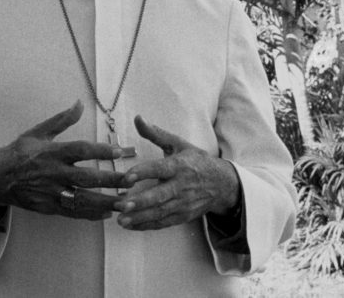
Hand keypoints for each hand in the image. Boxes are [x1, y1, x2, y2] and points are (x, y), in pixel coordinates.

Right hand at [0, 100, 127, 220]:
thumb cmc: (19, 152)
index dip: (102, 151)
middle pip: (86, 178)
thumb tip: (79, 103)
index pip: (81, 151)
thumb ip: (62, 120)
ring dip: (106, 202)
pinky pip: (73, 212)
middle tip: (132, 180)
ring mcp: (51, 192)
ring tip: (126, 202)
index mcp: (52, 152)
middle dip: (111, 180)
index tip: (122, 151)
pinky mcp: (48, 207)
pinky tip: (107, 213)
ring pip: (82, 199)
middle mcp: (53, 173)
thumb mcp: (38, 132)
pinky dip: (90, 214)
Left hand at [114, 115, 239, 230]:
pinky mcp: (183, 216)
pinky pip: (163, 223)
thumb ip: (156, 133)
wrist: (222, 184)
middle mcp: (182, 186)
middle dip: (140, 202)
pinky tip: (130, 225)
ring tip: (121, 219)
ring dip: (140, 217)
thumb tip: (137, 118)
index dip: (143, 173)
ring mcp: (183, 203)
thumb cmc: (196, 161)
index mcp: (180, 166)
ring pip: (160, 212)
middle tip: (121, 205)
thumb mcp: (178, 144)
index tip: (127, 177)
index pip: (160, 169)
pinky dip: (147, 225)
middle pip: (160, 196)